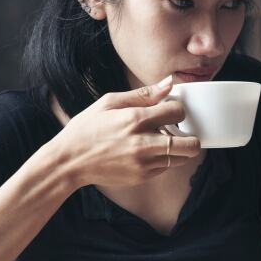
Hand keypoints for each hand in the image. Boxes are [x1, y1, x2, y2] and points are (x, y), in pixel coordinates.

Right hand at [52, 76, 201, 187]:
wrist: (69, 161)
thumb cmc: (88, 128)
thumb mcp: (109, 102)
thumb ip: (143, 94)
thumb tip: (169, 83)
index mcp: (135, 119)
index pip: (178, 112)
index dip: (178, 109)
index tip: (170, 110)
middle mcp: (143, 143)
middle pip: (191, 144)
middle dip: (191, 136)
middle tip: (180, 131)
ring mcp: (144, 163)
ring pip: (182, 158)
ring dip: (179, 149)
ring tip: (163, 141)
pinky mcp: (143, 176)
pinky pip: (167, 167)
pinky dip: (164, 159)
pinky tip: (149, 151)